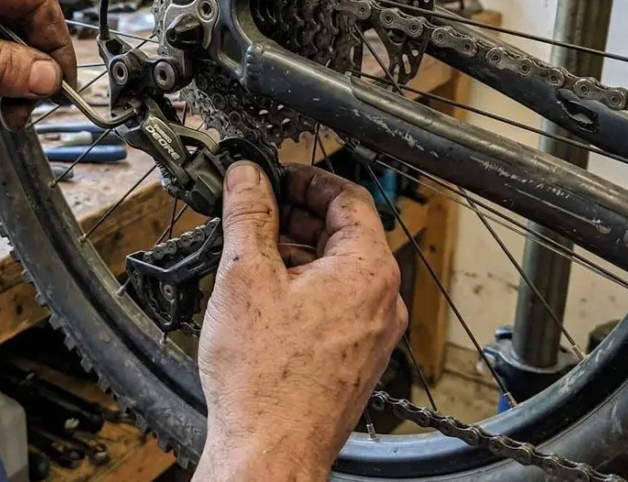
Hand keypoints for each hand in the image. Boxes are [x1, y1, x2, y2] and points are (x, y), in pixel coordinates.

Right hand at [195, 162, 406, 480]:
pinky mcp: (355, 361)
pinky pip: (336, 308)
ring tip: (252, 258)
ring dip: (298, 255)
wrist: (270, 449)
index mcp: (367, 271)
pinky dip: (304, 290)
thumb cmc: (265, 380)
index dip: (308, 180)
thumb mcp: (245, 275)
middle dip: (298, 218)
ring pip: (339, 274)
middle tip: (257, 213)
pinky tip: (264, 301)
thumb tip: (247, 177)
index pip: (350, 198)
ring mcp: (372, 336)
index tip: (277, 178)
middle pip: (346, 235)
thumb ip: (249, 214)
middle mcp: (382, 302)